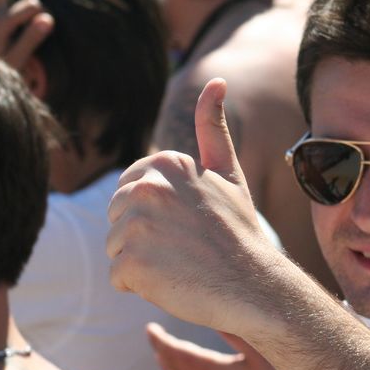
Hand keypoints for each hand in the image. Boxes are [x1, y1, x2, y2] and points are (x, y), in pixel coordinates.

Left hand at [107, 79, 283, 332]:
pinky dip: (139, 288)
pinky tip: (172, 284)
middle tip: (184, 250)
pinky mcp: (130, 262)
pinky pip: (117, 278)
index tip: (188, 227)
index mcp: (164, 164)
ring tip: (180, 266)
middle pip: (117, 219)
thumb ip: (213, 130)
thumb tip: (216, 81)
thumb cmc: (240, 234)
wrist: (254, 287)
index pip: (129, 194)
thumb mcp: (228, 174)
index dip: (155, 217)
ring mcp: (136, 226)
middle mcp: (146, 188)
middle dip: (142, 239)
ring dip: (141, 265)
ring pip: (115, 250)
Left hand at [148, 323, 288, 369]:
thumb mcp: (258, 352)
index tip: (150, 329)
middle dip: (161, 350)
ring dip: (169, 366)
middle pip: (173, 367)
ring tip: (162, 355)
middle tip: (154, 337)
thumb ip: (236, 332)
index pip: (176, 352)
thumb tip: (218, 312)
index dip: (160, 340)